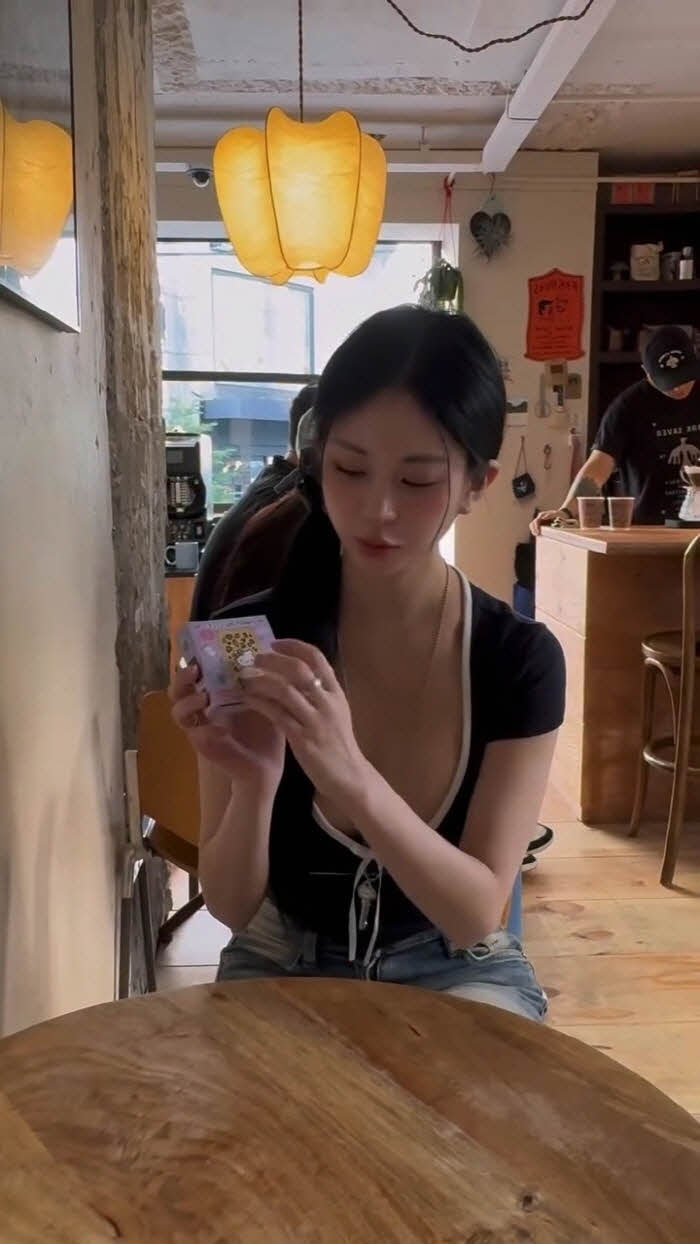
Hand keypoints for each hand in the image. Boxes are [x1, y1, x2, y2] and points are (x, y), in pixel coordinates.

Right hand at [169, 662, 284, 785]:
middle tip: (195, 668)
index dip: (195, 659)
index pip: (197, 670)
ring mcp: (200, 725)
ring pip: (178, 709)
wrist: (266, 764)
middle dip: (182, 675)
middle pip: (180, 686)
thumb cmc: (267, 728)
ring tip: (204, 697)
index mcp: (218, 691)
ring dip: (187, 701)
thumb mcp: (268, 699)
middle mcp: (204, 705)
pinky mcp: (202, 743)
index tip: (205, 648)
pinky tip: (220, 730)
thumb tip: (265, 651)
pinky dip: (204, 730)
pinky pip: (193, 733)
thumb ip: (262, 679)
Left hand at [239, 639, 368, 806]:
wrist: (348, 775)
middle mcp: (327, 702)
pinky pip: (276, 713)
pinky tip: (248, 698)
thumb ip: (321, 691)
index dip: (294, 646)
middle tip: (255, 658)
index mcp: (336, 692)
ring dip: (261, 680)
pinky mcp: (302, 738)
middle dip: (273, 660)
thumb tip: (299, 670)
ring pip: (284, 689)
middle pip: (298, 669)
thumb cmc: (338, 742)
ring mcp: (315, 720)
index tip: (275, 642)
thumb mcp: (336, 711)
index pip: (316, 658)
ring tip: (246, 677)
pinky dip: (259, 702)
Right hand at [530, 509, 568, 536]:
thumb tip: (543, 518)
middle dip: (533, 530)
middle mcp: (539, 518)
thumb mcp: (556, 513)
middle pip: (532, 524)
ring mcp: (540, 521)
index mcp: (542, 515)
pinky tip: (539, 535)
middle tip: (537, 535)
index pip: (536, 521)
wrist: (562, 515)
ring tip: (537, 535)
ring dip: (534, 531)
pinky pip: (536, 528)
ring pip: (532, 526)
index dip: (536, 527)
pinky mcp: (541, 524)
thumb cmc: (559, 514)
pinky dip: (536, 532)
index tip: (538, 532)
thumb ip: (550, 515)